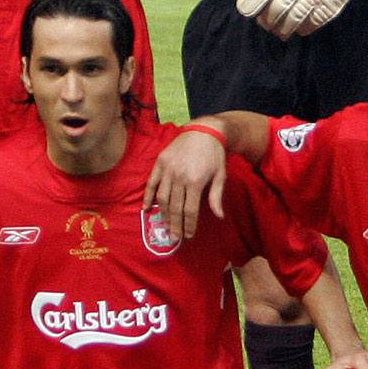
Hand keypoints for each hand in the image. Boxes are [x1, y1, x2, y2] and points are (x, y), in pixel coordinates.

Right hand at [143, 127, 228, 241]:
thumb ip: (216, 196)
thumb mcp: (221, 175)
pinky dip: (148, 197)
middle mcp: (180, 176)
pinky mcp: (160, 162)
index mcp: (196, 181)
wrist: (204, 131)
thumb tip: (219, 217)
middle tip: (175, 237)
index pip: (190, 210)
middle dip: (175, 225)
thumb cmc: (214, 155)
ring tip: (165, 226)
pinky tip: (146, 209)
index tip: (189, 235)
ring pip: (162, 198)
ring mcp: (168, 169)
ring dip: (163, 215)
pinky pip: (151, 183)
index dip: (189, 225)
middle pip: (175, 208)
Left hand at [236, 0, 367, 38]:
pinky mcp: (330, 5)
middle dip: (267, 20)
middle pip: (277, 9)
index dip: (251, 2)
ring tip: (279, 32)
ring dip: (283, 29)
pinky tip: (298, 30)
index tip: (245, 10)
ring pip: (293, 20)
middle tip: (264, 24)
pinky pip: (313, 23)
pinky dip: (303, 29)